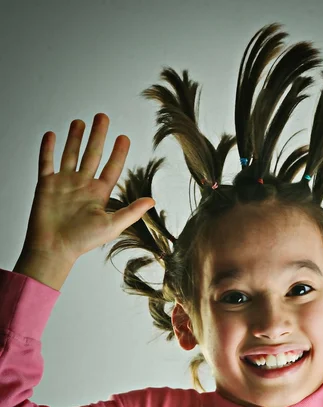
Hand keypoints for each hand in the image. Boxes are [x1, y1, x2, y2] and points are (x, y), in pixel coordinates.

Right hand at [22, 113, 155, 262]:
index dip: (118, 152)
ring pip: (71, 154)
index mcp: (99, 194)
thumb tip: (152, 200)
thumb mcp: (112, 225)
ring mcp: (64, 183)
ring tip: (81, 121)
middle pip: (92, 154)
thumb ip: (132, 211)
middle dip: (98, 135)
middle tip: (103, 117)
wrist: (54, 248)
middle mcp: (82, 185)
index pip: (111, 167)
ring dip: (75, 138)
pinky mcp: (46, 185)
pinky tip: (52, 134)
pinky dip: (48, 148)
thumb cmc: (83, 241)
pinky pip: (46, 162)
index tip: (124, 137)